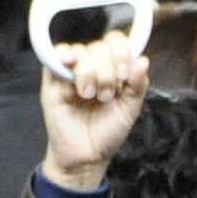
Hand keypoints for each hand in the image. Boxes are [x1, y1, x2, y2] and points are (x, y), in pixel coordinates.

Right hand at [37, 35, 147, 190]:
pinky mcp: (53, 80)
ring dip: (89, 72)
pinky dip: (64, 54)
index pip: (116, 42)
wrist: (86, 156)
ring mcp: (72, 72)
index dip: (122, 53)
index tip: (124, 75)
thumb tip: (143, 60)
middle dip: (107, 71)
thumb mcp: (130, 109)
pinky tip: (70, 64)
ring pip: (80, 51)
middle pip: (99, 46)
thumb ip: (138, 84)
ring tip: (90, 96)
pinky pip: (54, 54)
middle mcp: (92, 67)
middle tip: (106, 95)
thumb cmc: (107, 133)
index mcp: (112, 69)